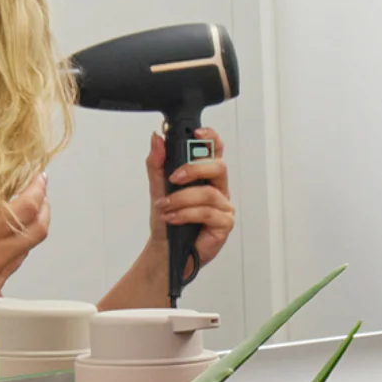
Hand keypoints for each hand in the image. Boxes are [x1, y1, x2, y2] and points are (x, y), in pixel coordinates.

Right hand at [0, 169, 51, 308]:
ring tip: (16, 214)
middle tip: (37, 193)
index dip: (38, 190)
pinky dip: (12, 249)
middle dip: (44, 210)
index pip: (27, 209)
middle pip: (38, 232)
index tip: (39, 176)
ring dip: (28, 231)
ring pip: (26, 251)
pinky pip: (11, 267)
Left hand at [148, 127, 234, 272]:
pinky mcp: (224, 224)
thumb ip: (157, 163)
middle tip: (174, 178)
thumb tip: (157, 140)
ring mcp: (223, 207)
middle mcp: (218, 188)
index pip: (215, 150)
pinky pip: (208, 213)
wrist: (165, 249)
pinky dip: (186, 214)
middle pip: (218, 167)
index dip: (210, 138)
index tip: (196, 132)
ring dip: (182, 199)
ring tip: (166, 206)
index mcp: (206, 176)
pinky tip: (174, 218)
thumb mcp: (157, 187)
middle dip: (194, 169)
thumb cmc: (167, 220)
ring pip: (208, 193)